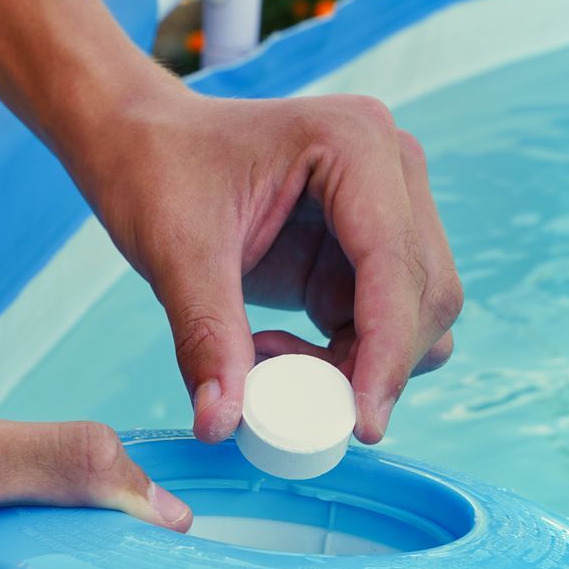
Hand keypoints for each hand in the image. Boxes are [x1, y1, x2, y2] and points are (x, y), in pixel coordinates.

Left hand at [67, 86, 462, 444]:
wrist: (141, 145)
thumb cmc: (156, 173)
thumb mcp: (175, 254)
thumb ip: (206, 338)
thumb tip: (220, 424)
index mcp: (354, 143)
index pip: (395, 264)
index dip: (386, 351)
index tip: (363, 425)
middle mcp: (391, 169)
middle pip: (427, 295)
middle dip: (373, 365)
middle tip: (290, 402)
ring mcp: (388, 209)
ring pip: (416, 318)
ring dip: (357, 364)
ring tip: (265, 359)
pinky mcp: (366, 251)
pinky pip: (381, 327)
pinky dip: (340, 359)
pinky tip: (268, 349)